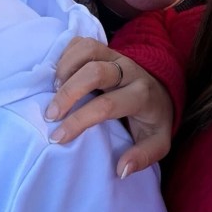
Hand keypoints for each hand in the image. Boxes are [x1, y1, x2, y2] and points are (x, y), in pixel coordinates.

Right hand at [45, 37, 173, 176]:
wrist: (161, 91)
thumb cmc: (153, 120)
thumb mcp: (158, 142)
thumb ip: (144, 156)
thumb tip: (121, 169)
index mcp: (141, 95)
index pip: (107, 105)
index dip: (80, 121)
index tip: (59, 137)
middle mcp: (130, 70)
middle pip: (95, 71)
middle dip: (68, 93)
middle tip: (50, 114)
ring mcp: (116, 55)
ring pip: (88, 49)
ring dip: (65, 68)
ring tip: (54, 91)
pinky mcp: (105, 48)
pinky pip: (81, 42)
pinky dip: (65, 56)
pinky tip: (59, 77)